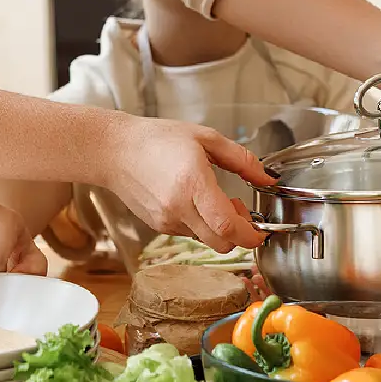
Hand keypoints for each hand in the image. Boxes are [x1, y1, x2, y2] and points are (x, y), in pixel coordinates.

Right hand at [98, 115, 274, 253]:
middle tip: (239, 211)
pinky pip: (189, 234)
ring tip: (214, 201)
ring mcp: (166, 220)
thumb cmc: (157, 139)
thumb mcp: (205, 138)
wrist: (114, 150)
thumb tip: (267, 177)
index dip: (250, 235)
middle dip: (239, 235)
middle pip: (221, 243)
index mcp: (193, 183)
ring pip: (206, 240)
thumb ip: (241, 159)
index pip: (226, 226)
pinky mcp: (157, 226)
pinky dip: (200, 225)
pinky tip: (193, 202)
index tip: (260, 231)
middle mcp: (179, 207)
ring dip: (219, 229)